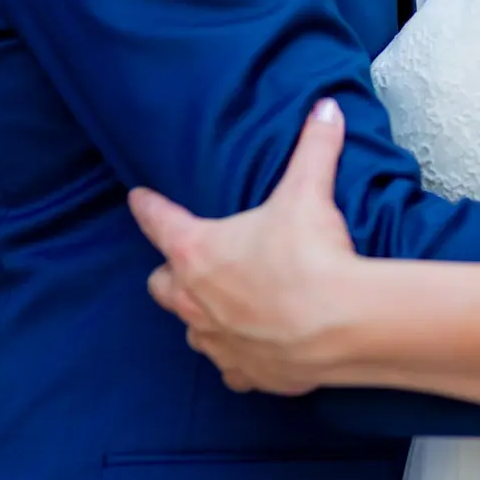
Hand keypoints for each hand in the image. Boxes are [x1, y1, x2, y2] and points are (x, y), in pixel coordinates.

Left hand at [128, 99, 359, 393]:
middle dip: (170, 272)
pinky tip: (253, 348)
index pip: (159, 222)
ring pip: (190, 330)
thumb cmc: (311, 257)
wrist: (341, 325)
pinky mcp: (247, 371)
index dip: (147, 207)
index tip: (138, 199)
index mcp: (198, 251)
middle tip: (188, 261)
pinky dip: (237, 358)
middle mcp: (195, 299)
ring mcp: (217, 340)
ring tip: (220, 305)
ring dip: (199, 316)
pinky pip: (230, 368)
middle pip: (161, 285)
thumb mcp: (308, 193)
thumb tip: (326, 108)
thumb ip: (314, 147)